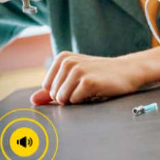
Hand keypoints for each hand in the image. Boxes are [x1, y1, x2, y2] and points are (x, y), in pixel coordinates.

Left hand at [30, 52, 146, 105]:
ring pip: (62, 99)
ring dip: (77, 99)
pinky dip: (86, 101)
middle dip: (70, 97)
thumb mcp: (74, 79)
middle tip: (86, 87)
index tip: (78, 84)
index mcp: (62, 58)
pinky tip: (97, 90)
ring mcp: (78, 71)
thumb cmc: (99, 75)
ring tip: (90, 89)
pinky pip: (75, 101)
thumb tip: (33, 101)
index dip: (63, 91)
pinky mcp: (88, 82)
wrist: (127, 71)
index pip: (48, 88)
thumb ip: (51, 90)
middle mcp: (67, 62)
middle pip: (54, 95)